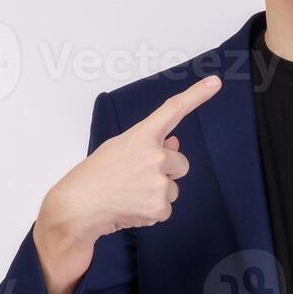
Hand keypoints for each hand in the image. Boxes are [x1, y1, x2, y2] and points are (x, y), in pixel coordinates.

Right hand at [34, 75, 221, 293]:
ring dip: (156, 193)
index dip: (197, 94)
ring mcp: (159, 182)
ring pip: (173, 188)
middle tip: (136, 178)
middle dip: (166, 172)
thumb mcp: (119, 149)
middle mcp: (155, 155)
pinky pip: (165, 208)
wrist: (77, 207)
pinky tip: (130, 207)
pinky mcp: (159, 207)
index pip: (174, 109)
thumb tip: (175, 143)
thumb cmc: (93, 176)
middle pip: (181, 163)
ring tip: (128, 194)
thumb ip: (149, 144)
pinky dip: (150, 211)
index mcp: (142, 135)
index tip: (215, 82)